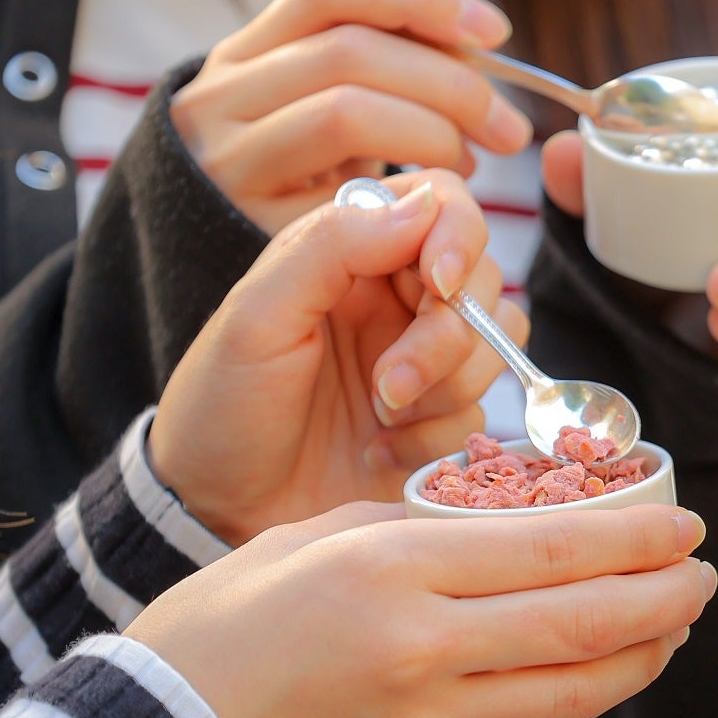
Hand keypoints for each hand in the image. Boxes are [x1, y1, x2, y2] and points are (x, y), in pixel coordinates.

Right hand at [125, 502, 715, 717]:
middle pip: (590, 621)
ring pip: (580, 688)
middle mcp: (426, 649)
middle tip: (704, 574)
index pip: (558, 549)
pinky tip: (600, 669)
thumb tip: (505, 531)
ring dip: (646, 653)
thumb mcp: (310, 539)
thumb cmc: (218, 632)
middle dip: (668, 596)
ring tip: (675, 621)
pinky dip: (581, 693)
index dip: (641, 537)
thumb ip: (416, 531)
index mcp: (395, 570)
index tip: (685, 524)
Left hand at [149, 169, 526, 546]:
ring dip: (445, 389)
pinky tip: (381, 452)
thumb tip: (423, 204)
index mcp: (352, 254)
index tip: (438, 285)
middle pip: (482, 282)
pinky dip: (437, 437)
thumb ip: (333, 245)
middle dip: (448, 337)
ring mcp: (424, 361)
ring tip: (378, 418)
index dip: (458, 237)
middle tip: (390, 385)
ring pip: (496, 347)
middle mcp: (397, 300)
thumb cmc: (223, 407)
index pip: (443, 206)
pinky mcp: (440, 422)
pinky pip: (482, 413)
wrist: (221, 512)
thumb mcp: (258, 315)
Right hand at [171, 0, 533, 233]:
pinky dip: (409, 196)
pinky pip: (347, 198)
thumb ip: (377, 73)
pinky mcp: (251, 227)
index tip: (494, 32)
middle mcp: (222, 99)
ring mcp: (231, 163)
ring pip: (346, 113)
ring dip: (433, 134)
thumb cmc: (290, 181)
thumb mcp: (315, 114)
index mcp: (242, 55)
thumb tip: (477, 44)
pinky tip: (434, 206)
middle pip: (352, 53)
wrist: (202, 261)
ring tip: (471, 161)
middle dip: (452, 84)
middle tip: (508, 127)